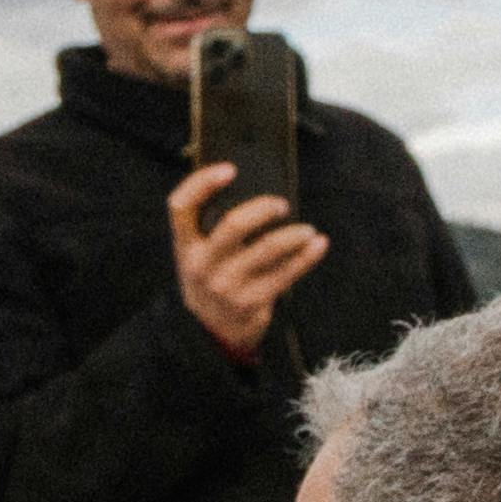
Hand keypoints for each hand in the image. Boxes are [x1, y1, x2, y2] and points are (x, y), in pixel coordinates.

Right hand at [162, 162, 329, 367]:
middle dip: (263, 209)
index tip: (230, 169)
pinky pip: (286, 274)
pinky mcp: (252, 302)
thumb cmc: (210, 277)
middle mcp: (202, 264)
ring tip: (307, 229)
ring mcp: (228, 285)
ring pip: (267, 249)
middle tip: (282, 204)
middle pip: (233, 225)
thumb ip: (211, 226)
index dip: (203, 183)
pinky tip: (319, 244)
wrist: (210, 332)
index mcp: (185, 245)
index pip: (181, 206)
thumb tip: (257, 189)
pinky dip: (307, 257)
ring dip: (293, 235)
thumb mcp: (198, 254)